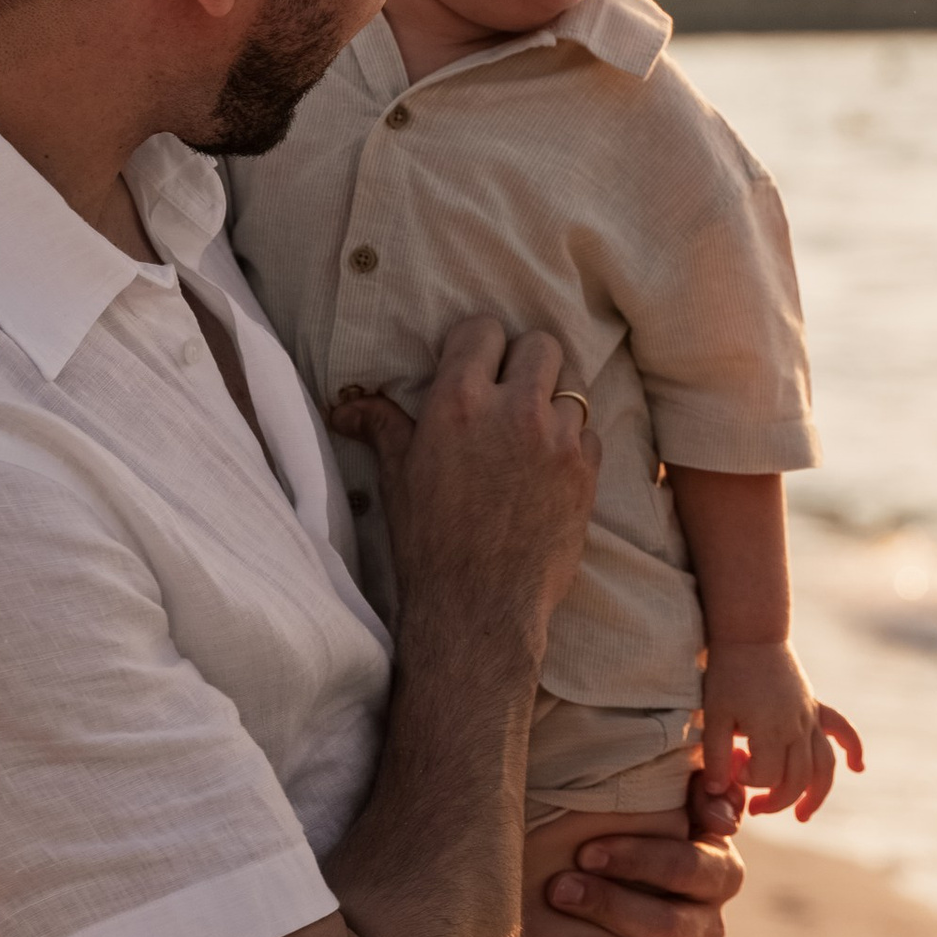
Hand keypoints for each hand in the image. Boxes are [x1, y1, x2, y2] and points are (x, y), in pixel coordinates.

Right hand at [331, 323, 596, 674]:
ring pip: (571, 386)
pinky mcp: (586, 469)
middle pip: (541, 344)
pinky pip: (589, 432)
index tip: (474, 367)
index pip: (482, 329)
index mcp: (458, 401)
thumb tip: (347, 405)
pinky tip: (549, 469)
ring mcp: (557, 438)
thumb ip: (383, 426)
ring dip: (553, 403)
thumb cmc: (429, 542)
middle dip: (526, 362)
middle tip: (510, 393)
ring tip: (531, 434)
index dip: (478, 346)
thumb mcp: (398, 478)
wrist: (480, 606)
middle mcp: (513, 409)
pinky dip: (573, 443)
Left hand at [552, 812, 747, 936]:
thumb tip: (720, 808)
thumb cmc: (631, 829)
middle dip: (614, 906)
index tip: (586, 850)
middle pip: (674, 922)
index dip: (641, 859)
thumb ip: (698, 791)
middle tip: (559, 889)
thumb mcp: (663, 801)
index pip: (691, 866)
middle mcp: (706, 923)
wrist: (604, 883)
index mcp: (715, 870)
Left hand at [704, 638, 864, 821]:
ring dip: (817, 795)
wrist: (751, 634)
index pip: (766, 777)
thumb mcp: (714, 714)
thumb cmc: (728, 673)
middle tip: (754, 809)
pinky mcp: (814, 706)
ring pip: (823, 766)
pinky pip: (842, 730)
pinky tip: (858, 767)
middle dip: (776, 801)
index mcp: (771, 731)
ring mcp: (810, 717)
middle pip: (796, 780)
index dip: (747, 783)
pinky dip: (853, 749)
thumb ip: (716, 755)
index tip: (729, 772)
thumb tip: (717, 791)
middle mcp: (797, 728)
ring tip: (803, 817)